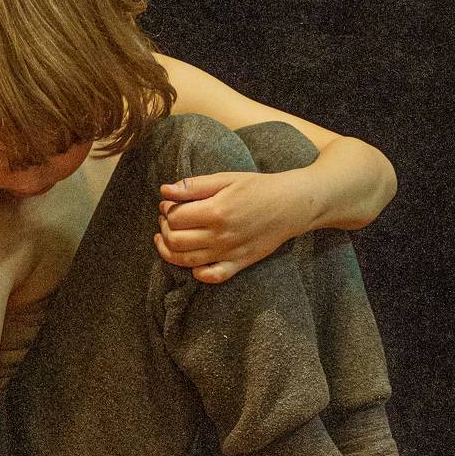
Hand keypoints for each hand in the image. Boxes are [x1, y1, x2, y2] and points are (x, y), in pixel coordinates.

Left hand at [155, 170, 306, 282]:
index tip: (168, 203)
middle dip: (164, 229)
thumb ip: (194, 186)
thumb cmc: (258, 188)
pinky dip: (197, 273)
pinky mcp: (239, 263)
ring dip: (169, 251)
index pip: (174, 217)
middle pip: (175, 240)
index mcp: (215, 211)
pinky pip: (213, 276)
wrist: (290, 205)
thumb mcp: (226, 179)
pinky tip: (192, 262)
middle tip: (166, 219)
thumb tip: (164, 190)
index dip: (165, 209)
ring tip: (167, 239)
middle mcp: (219, 236)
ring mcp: (229, 253)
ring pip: (186, 261)